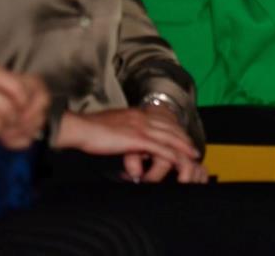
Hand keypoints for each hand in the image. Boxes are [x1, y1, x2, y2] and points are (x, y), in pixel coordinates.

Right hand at [56, 108, 204, 183]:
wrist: (80, 127)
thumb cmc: (89, 129)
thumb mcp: (112, 125)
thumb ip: (123, 130)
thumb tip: (126, 139)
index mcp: (136, 113)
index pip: (161, 120)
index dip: (174, 128)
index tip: (182, 136)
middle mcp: (142, 117)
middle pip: (170, 127)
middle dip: (183, 137)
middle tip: (193, 147)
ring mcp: (141, 127)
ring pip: (169, 137)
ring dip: (183, 146)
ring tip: (193, 155)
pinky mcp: (136, 139)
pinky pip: (159, 147)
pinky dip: (171, 154)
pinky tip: (179, 160)